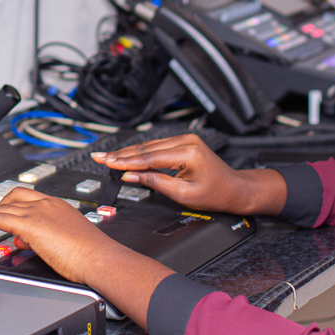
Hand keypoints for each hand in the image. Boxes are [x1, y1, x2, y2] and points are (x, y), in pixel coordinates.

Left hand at [0, 186, 119, 285]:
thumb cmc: (91, 254)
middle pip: (12, 197)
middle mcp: (47, 204)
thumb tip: (29, 242)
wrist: (100, 258)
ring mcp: (38, 212)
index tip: (2, 216)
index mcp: (57, 205)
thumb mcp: (66, 240)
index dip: (11, 206)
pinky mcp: (31, 224)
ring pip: (3, 207)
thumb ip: (46, 238)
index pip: (28, 198)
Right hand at [95, 134, 285, 215]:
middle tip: (100, 157)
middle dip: (121, 154)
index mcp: (188, 153)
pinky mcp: (183, 142)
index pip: (149, 157)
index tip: (108, 163)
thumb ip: (155, 182)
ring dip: (128, 152)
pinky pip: (157, 146)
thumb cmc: (215, 194)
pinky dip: (140, 152)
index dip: (125, 162)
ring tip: (107, 157)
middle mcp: (186, 141)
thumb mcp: (183, 194)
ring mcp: (185, 139)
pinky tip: (126, 155)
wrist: (235, 189)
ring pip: (149, 146)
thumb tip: (131, 175)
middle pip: (146, 149)